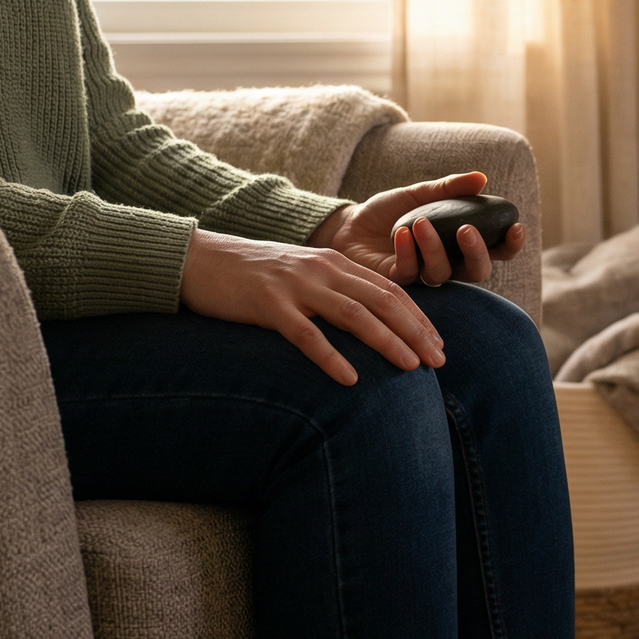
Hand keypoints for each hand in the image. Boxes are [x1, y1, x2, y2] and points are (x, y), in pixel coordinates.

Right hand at [181, 230, 447, 384]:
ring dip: (387, 342)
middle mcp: (322, 270)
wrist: (199, 259)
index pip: (390, 289)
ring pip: (354, 314)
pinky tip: (351, 379)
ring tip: (410, 367)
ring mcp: (296, 286)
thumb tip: (371, 323)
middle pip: (382, 301)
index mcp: (334, 262)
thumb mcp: (303, 275)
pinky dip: (331, 357)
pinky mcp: (268, 305)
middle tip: (439, 361)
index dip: (419, 317)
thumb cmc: (254, 275)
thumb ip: (335, 291)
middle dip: (415, 331)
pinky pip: (306, 334)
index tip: (439, 344)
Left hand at [309, 171, 528, 286]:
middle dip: (477, 252)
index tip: (515, 226)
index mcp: (460, 243)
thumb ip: (450, 188)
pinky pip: (410, 273)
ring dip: (435, 247)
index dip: (511, 243)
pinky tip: (401, 232)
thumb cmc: (389, 211)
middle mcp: (449, 264)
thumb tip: (481, 178)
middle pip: (478, 271)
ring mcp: (424, 276)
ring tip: (421, 222)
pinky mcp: (398, 284)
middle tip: (467, 229)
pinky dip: (408, 252)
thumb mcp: (420, 193)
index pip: (497, 249)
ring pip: (443, 274)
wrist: (349, 224)